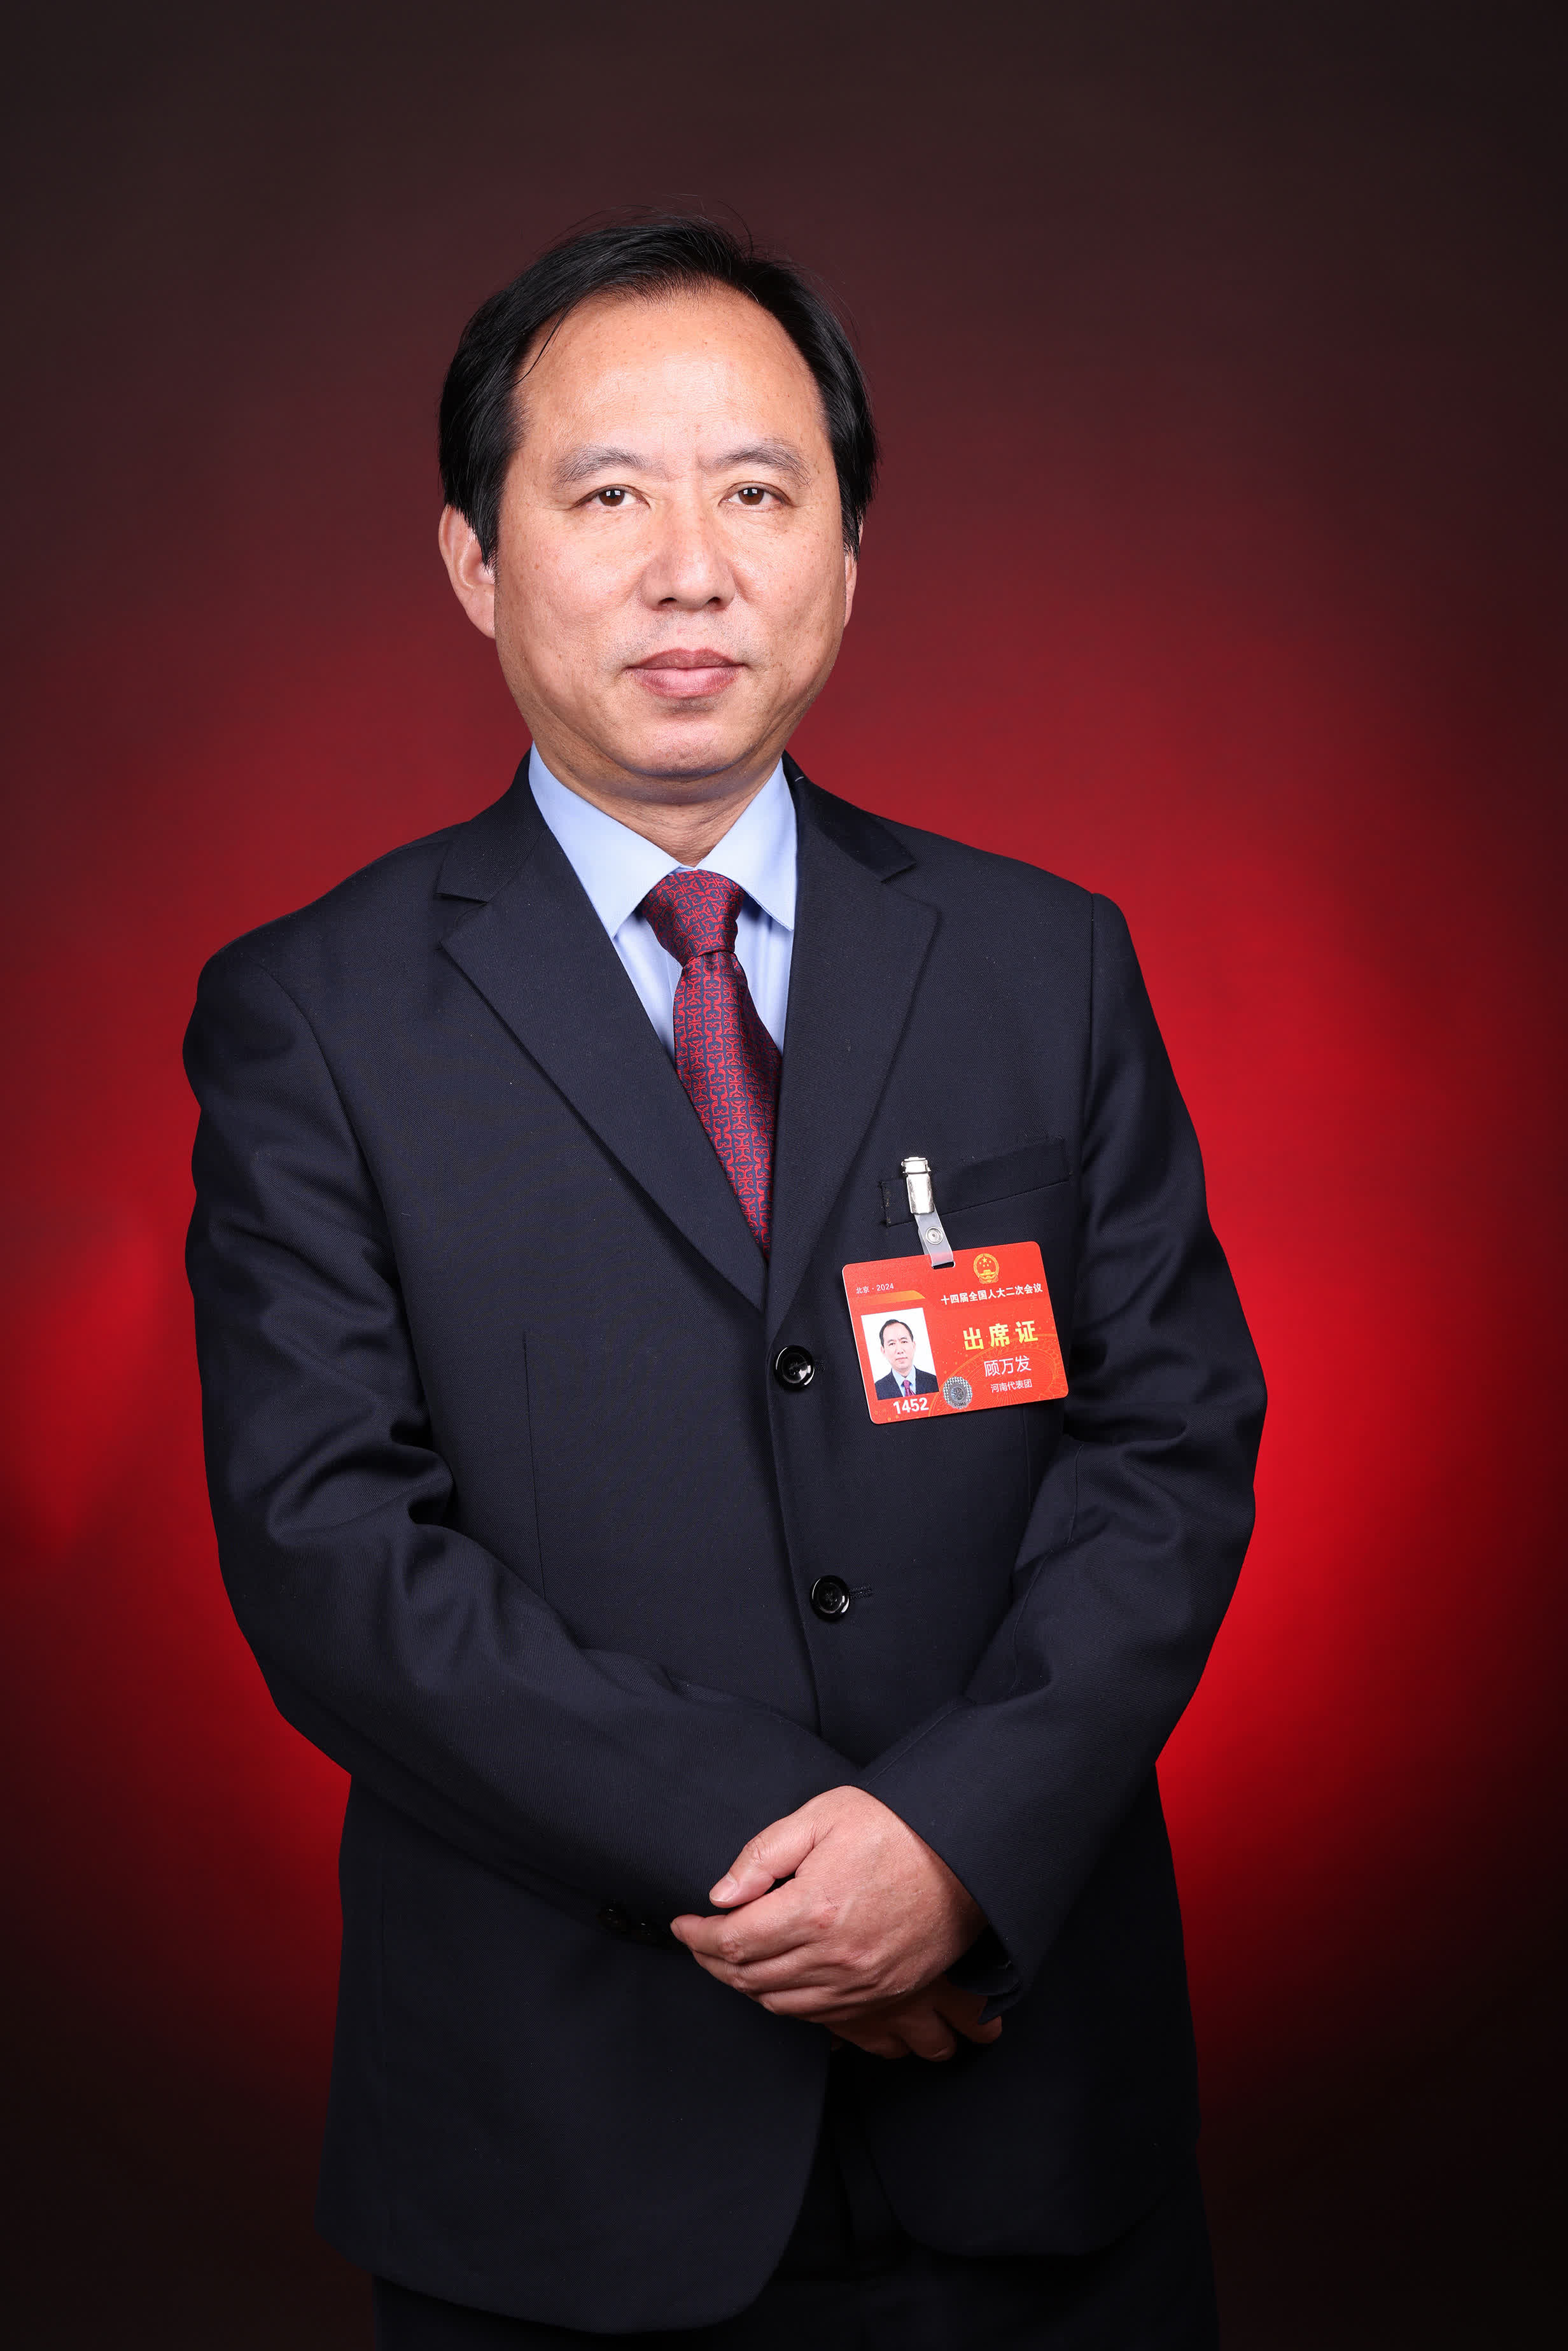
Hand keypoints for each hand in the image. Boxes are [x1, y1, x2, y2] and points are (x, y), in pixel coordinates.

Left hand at [670, 1786, 1000, 2053]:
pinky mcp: (885, 1993)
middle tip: (697, 1941)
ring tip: (728, 1961)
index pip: (733, 1941)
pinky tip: (774, 1981)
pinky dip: (785, 2002)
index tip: (683, 1923)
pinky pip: (818, 2015)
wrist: (968, 1853)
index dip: (697, 1936)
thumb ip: (764, 1854)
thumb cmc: (897, 1826)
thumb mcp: (822, 1816)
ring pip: (780, 2003)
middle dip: (713, 1961)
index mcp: (814, 1910)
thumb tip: (721, 1894)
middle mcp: (835, 1958)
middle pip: (750, 1978)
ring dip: (744, 1986)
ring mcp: (862, 1983)